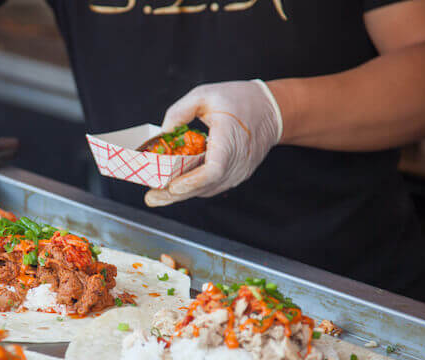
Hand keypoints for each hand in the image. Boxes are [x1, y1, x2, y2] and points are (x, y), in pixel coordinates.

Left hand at [145, 80, 281, 206]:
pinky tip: (176, 186)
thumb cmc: (240, 100)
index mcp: (230, 140)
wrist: (272, 110)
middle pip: (204, 186)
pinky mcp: (236, 176)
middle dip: (175, 195)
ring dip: (182, 194)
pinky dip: (194, 188)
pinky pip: (212, 186)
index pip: (213, 170)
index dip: (192, 182)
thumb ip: (180, 111)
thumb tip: (162, 132)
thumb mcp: (205, 95)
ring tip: (157, 194)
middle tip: (152, 198)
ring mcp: (238, 172)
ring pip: (207, 190)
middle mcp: (237, 161)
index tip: (173, 187)